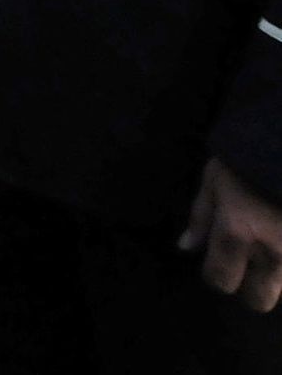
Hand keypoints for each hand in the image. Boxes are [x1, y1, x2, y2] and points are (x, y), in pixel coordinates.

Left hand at [181, 158, 281, 310]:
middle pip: (260, 300)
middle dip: (250, 288)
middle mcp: (272, 253)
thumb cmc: (248, 159)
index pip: (221, 280)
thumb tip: (187, 248)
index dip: (216, 276)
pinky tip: (281, 240)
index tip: (217, 263)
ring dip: (274, 277)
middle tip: (247, 266)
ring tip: (268, 250)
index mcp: (237, 234)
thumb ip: (201, 217)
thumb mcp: (215, 180)